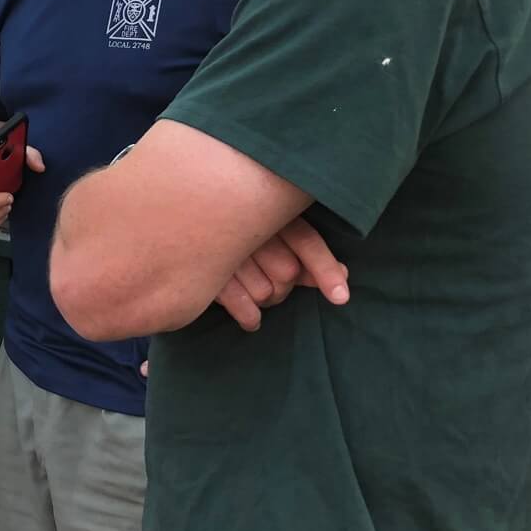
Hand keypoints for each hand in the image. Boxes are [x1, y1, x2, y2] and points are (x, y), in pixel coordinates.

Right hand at [216, 216, 350, 331]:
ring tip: (248, 283)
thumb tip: (345, 275)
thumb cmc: (238, 231)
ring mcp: (226, 250)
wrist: (185, 222)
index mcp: (271, 212)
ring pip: (266, 294)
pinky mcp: (208, 274)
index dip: (325, 270)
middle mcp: (249, 227)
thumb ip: (306, 256)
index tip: (341, 297)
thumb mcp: (275, 236)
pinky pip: (243, 307)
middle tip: (266, 274)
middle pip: (287, 275)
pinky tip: (251, 319)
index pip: (306, 242)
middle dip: (282, 284)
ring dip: (262, 297)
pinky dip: (250, 317)